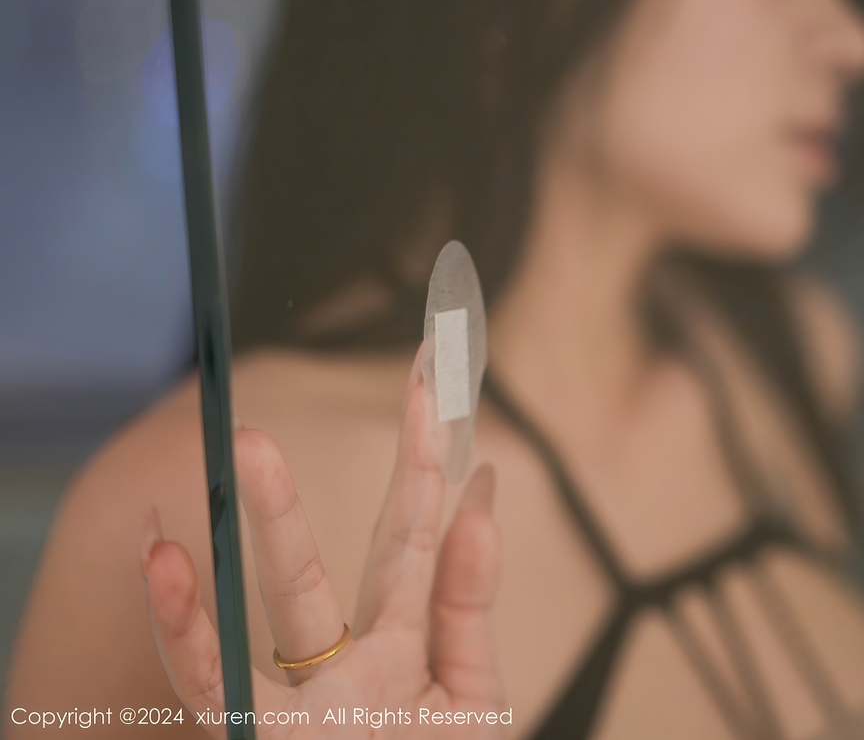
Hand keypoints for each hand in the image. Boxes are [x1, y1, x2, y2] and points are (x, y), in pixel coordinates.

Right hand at [139, 342, 504, 736]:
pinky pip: (209, 684)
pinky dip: (182, 625)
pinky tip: (166, 558)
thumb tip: (483, 500)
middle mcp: (350, 660)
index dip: (436, 463)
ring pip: (280, 599)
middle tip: (403, 371)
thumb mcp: (474, 708)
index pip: (421, 538)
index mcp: (408, 649)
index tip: (445, 383)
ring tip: (243, 447)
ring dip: (263, 525)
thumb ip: (469, 606)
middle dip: (390, 461)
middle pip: (360, 548)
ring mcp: (303, 701)